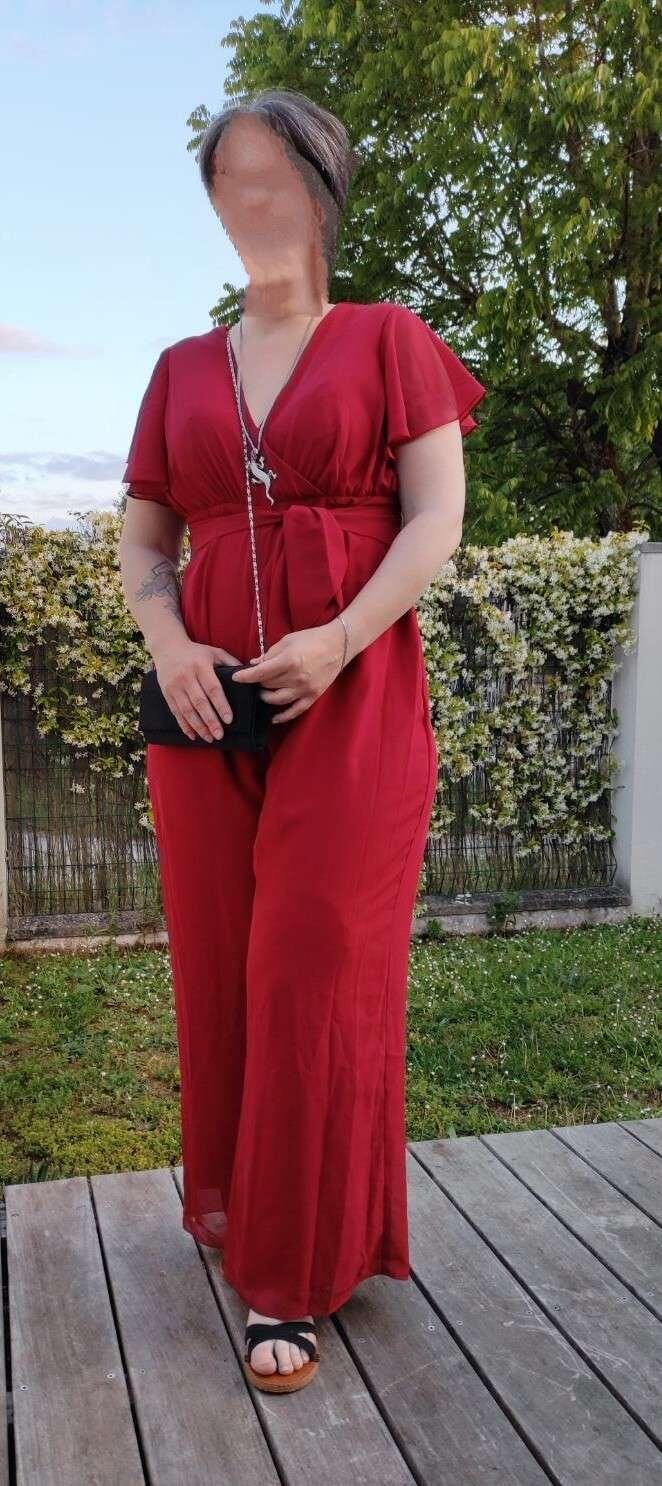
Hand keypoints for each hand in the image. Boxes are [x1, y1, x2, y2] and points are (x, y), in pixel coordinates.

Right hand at [151, 639, 241, 741]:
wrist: (167, 647)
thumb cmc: (196, 652)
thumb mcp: (214, 652)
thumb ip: (231, 662)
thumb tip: (248, 674)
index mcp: (201, 666)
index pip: (213, 688)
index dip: (221, 705)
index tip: (229, 720)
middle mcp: (186, 676)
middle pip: (199, 703)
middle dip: (210, 721)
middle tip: (220, 735)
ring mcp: (175, 686)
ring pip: (187, 710)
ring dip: (198, 726)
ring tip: (209, 738)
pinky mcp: (167, 693)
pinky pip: (176, 712)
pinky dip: (184, 725)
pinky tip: (193, 735)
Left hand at [232, 618, 347, 722]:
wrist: (338, 645)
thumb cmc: (311, 639)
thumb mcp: (287, 641)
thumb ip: (269, 654)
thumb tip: (253, 665)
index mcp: (288, 661)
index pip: (260, 673)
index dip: (245, 677)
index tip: (235, 678)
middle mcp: (296, 677)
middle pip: (267, 686)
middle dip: (258, 683)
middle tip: (254, 679)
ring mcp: (305, 689)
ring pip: (277, 700)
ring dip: (266, 697)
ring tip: (262, 692)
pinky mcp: (313, 696)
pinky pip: (295, 711)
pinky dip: (283, 716)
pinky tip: (274, 718)